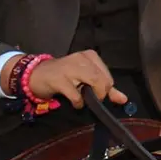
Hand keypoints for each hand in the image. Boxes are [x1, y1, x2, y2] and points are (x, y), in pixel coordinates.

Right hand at [7, 50, 128, 108]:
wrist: (36, 74)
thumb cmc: (64, 76)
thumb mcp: (86, 79)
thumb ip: (105, 88)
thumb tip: (123, 99)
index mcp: (90, 56)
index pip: (107, 74)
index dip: (107, 88)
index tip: (100, 94)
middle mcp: (81, 58)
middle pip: (101, 78)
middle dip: (101, 93)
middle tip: (94, 99)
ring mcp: (69, 67)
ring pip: (92, 81)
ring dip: (92, 96)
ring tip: (86, 100)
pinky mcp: (59, 79)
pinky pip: (75, 93)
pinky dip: (78, 102)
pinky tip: (76, 103)